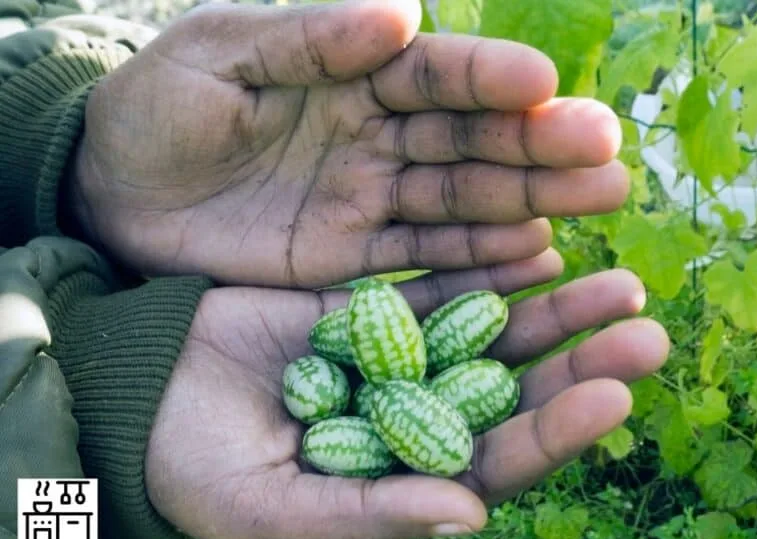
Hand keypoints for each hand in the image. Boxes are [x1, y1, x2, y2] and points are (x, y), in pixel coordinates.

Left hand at [70, 0, 625, 287]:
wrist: (113, 196)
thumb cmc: (157, 108)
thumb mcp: (217, 54)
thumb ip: (307, 38)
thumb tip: (401, 12)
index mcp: (352, 71)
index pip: (435, 73)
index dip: (489, 78)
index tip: (544, 86)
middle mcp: (379, 135)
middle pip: (471, 138)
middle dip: (539, 144)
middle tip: (608, 152)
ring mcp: (374, 200)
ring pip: (465, 199)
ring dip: (533, 200)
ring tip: (601, 198)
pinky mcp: (356, 260)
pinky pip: (427, 261)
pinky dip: (482, 260)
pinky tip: (538, 255)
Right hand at [143, 255, 668, 538]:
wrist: (134, 393)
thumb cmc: (192, 470)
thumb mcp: (270, 507)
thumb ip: (369, 512)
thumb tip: (469, 512)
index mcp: (404, 479)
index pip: (497, 461)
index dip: (555, 432)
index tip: (612, 396)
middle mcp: (417, 419)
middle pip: (516, 393)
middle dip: (579, 363)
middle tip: (644, 331)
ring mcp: (402, 359)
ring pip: (494, 335)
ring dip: (556, 312)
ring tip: (619, 284)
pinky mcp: (375, 308)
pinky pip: (444, 284)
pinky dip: (490, 268)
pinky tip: (542, 247)